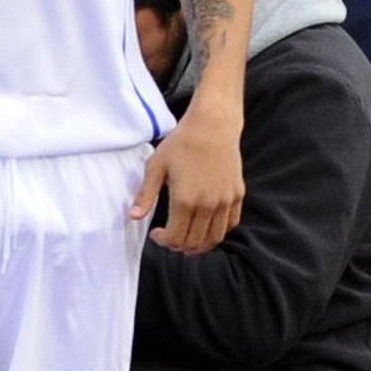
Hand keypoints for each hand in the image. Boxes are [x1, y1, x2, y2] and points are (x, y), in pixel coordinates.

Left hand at [129, 102, 244, 253]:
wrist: (212, 125)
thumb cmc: (181, 143)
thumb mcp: (156, 167)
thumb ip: (146, 195)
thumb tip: (133, 217)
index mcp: (184, 200)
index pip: (175, 238)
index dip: (163, 241)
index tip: (156, 233)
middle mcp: (207, 205)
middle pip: (194, 242)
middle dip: (178, 245)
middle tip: (169, 237)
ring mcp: (225, 201)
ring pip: (214, 238)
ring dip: (199, 244)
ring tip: (188, 240)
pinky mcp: (237, 194)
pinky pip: (230, 224)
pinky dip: (218, 232)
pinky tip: (206, 227)